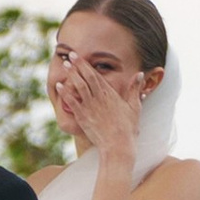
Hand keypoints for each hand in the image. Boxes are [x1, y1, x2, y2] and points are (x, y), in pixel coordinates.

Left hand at [50, 50, 146, 165]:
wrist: (118, 146)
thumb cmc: (128, 128)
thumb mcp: (135, 107)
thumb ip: (134, 89)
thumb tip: (140, 74)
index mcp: (110, 94)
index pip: (96, 75)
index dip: (86, 64)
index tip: (79, 56)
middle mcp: (99, 98)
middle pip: (86, 77)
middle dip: (78, 65)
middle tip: (70, 54)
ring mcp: (90, 107)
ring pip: (79, 86)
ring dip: (71, 74)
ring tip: (65, 65)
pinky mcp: (83, 117)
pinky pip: (72, 102)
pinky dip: (65, 93)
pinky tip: (59, 86)